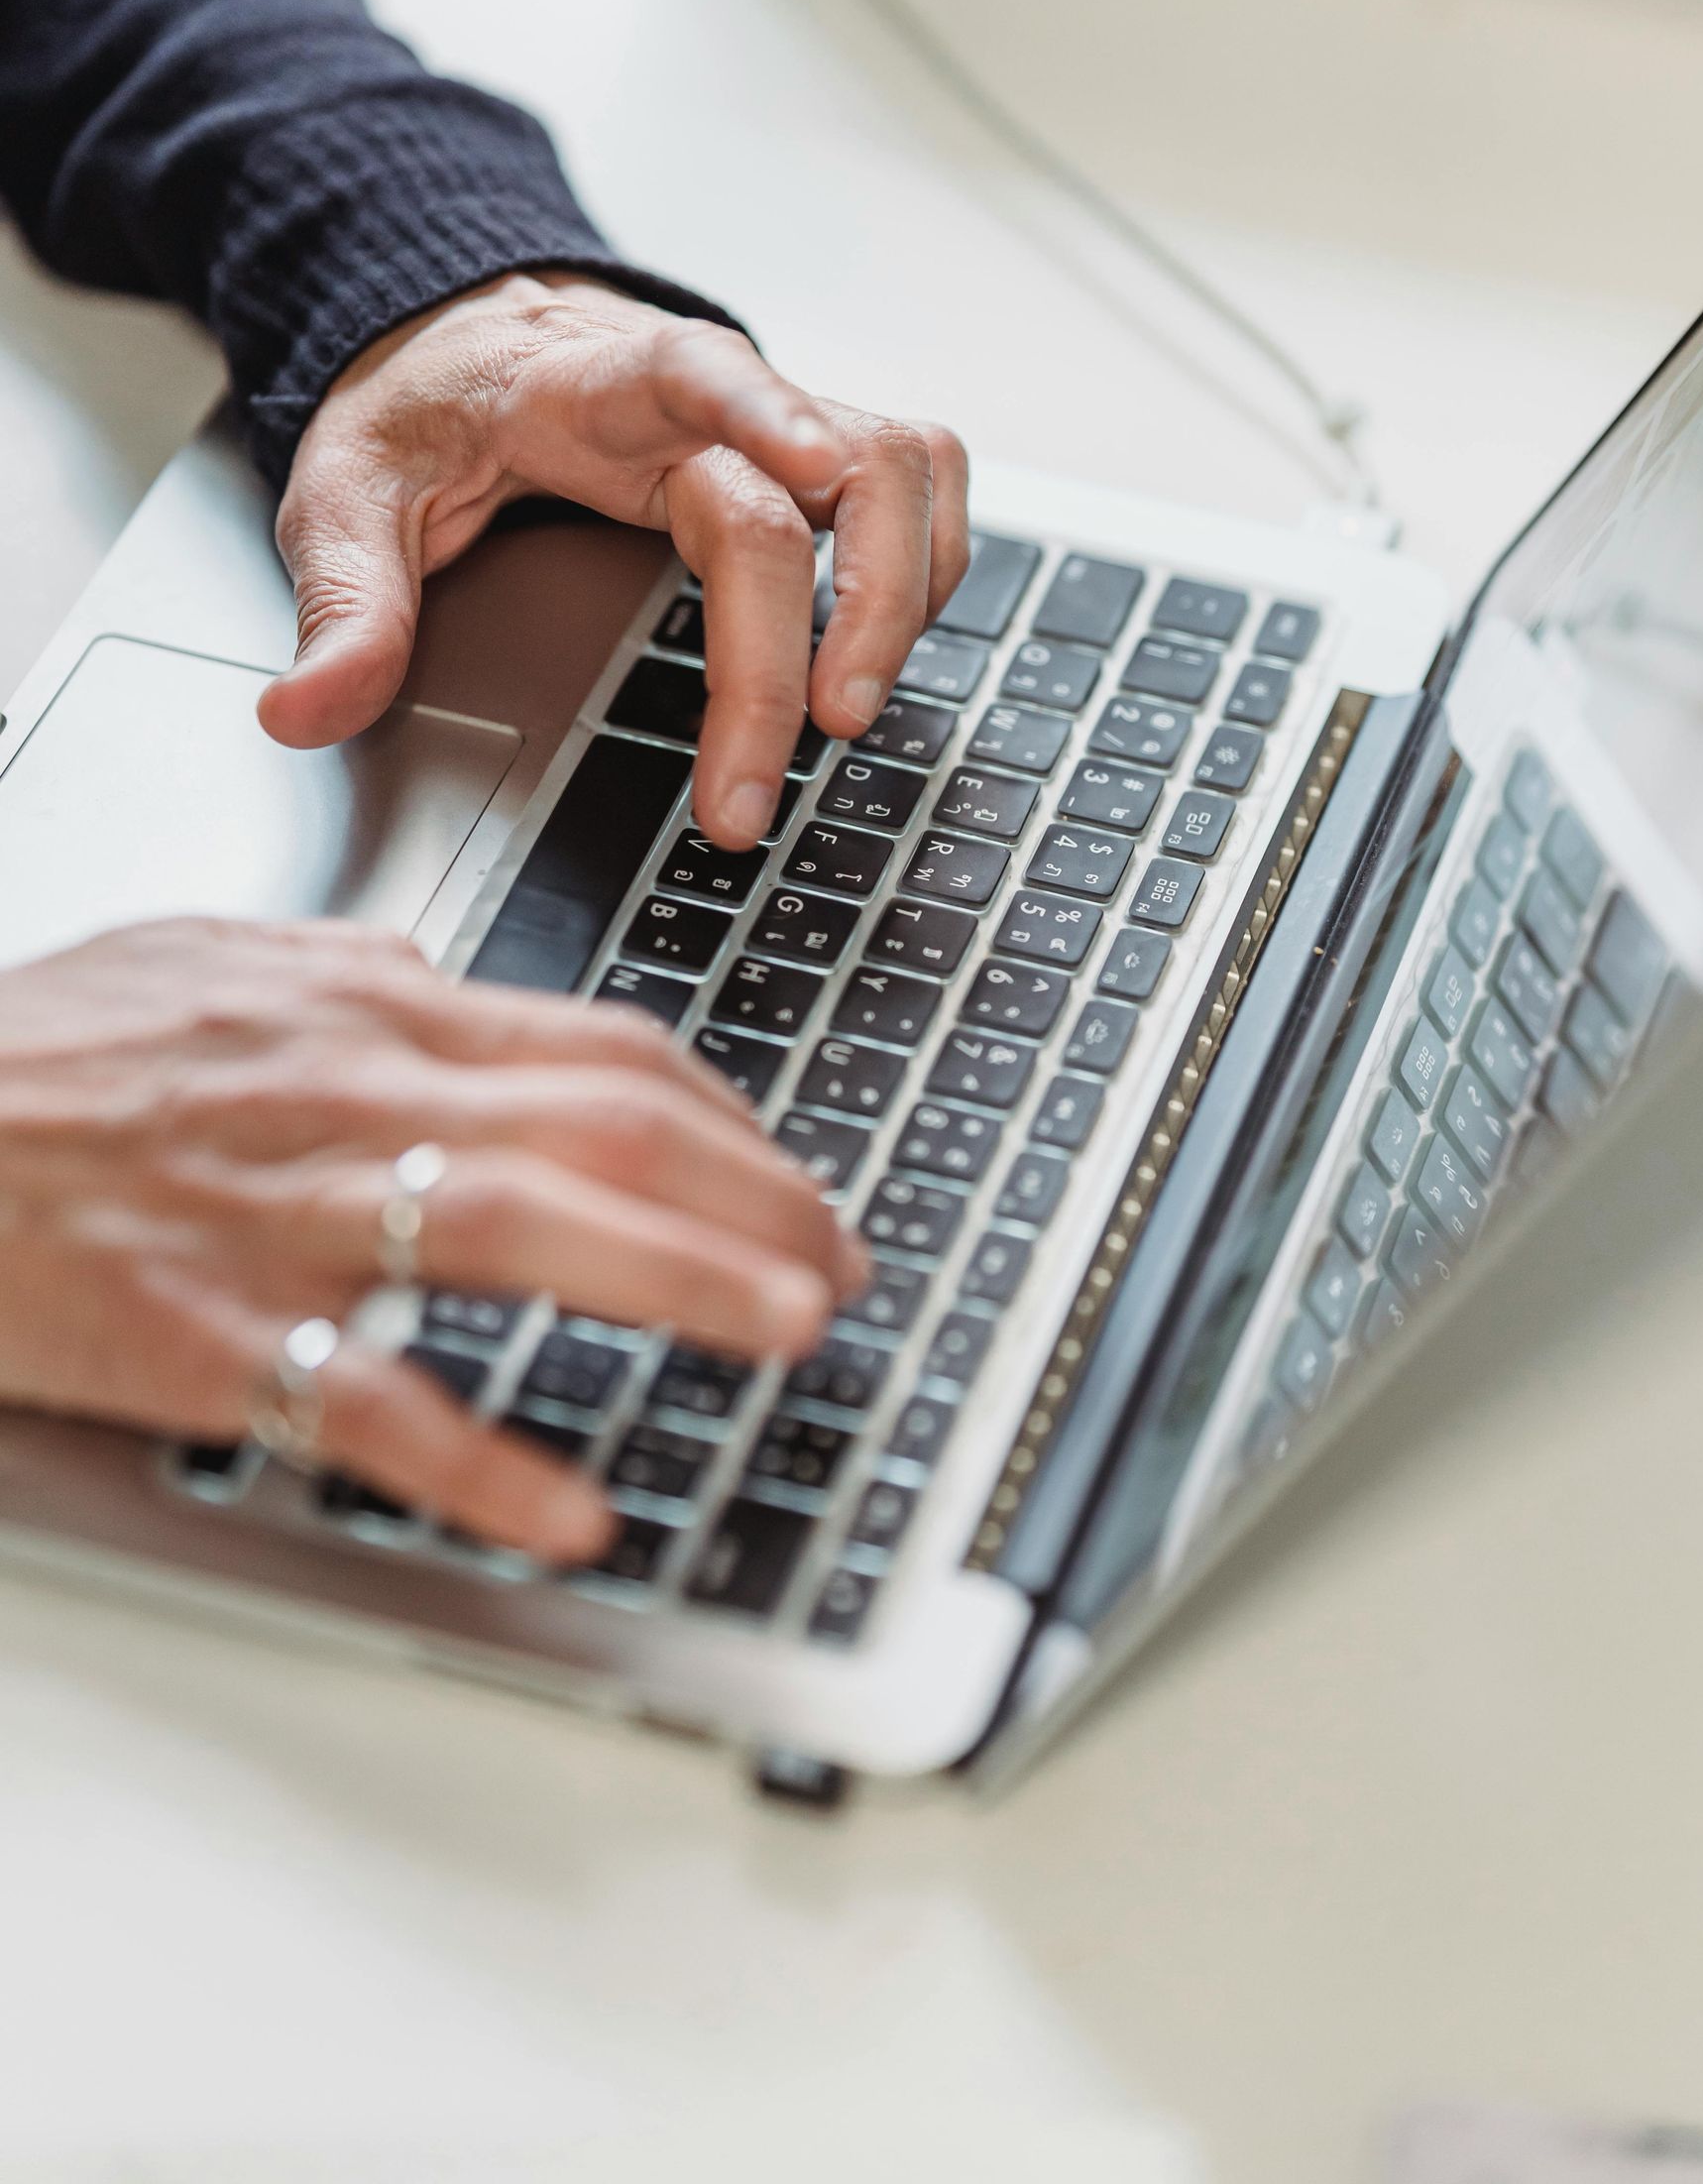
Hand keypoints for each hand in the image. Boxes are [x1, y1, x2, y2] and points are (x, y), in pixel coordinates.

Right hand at [0, 917, 861, 1562]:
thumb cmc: (42, 1054)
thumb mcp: (216, 963)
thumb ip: (358, 974)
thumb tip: (461, 982)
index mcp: (366, 1007)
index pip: (603, 1047)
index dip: (729, 1122)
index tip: (797, 1179)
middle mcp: (347, 1090)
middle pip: (600, 1122)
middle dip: (754, 1194)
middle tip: (849, 1261)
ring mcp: (279, 1209)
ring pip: (517, 1224)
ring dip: (676, 1280)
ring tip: (790, 1331)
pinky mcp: (200, 1328)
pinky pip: (363, 1401)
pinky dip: (479, 1460)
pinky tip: (572, 1513)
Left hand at [257, 276, 970, 847]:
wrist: (470, 339)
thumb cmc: (426, 410)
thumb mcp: (345, 493)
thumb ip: (344, 602)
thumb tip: (307, 711)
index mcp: (596, 384)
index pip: (705, 376)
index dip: (774, 416)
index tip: (818, 475)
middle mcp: (712, 391)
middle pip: (832, 477)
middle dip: (843, 615)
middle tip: (812, 740)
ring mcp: (778, 416)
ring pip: (908, 468)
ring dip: (910, 591)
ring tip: (852, 711)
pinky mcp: (817, 452)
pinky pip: (919, 488)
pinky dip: (928, 569)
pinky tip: (877, 650)